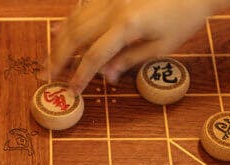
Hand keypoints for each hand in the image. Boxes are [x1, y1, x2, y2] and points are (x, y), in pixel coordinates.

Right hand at [50, 0, 229, 92]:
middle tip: (46, 77)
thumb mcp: (160, 48)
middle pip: (75, 36)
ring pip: (74, 20)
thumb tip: (105, 77)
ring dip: (59, 42)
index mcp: (127, 25)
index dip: (81, 75)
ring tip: (48, 61)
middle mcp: (113, 8)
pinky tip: (58, 33)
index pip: (95, 55)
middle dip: (58, 58)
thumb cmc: (183, 19)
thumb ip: (128, 61)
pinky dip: (69, 22)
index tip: (72, 90)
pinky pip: (83, 9)